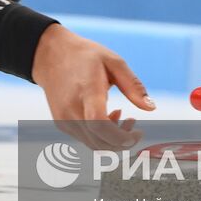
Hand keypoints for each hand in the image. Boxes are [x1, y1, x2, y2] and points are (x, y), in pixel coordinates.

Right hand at [30, 24, 155, 150]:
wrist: (50, 55)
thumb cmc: (83, 56)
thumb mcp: (113, 62)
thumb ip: (133, 85)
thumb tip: (151, 107)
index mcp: (87, 91)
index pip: (100, 123)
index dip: (120, 136)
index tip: (137, 132)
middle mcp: (72, 109)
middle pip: (100, 141)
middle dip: (123, 141)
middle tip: (134, 125)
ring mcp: (64, 119)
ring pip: (93, 145)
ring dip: (113, 139)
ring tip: (121, 116)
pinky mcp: (61, 123)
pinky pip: (86, 139)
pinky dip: (100, 136)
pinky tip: (106, 116)